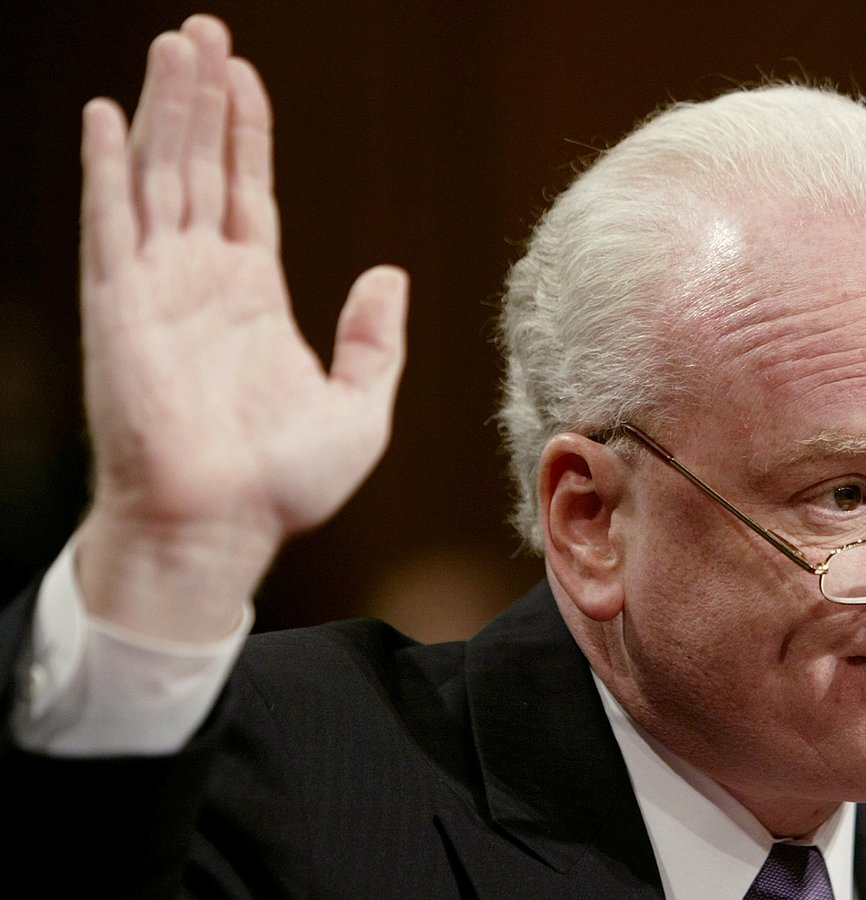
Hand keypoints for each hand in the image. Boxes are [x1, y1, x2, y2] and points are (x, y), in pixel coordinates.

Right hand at [75, 16, 406, 639]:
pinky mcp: (118, 308)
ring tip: (173, 45)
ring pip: (158, 177)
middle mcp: (202, 283)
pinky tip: (107, 115)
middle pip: (200, 168)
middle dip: (201, 99)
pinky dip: (106, 167)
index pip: (246, 195)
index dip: (246, 135)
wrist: (222, 530)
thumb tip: (388, 273)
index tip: (245, 77)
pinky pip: (110, 222)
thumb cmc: (283, 485)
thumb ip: (374, 339)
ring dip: (164, 109)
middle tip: (203, 31)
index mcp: (253, 299)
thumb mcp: (360, 409)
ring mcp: (156, 290)